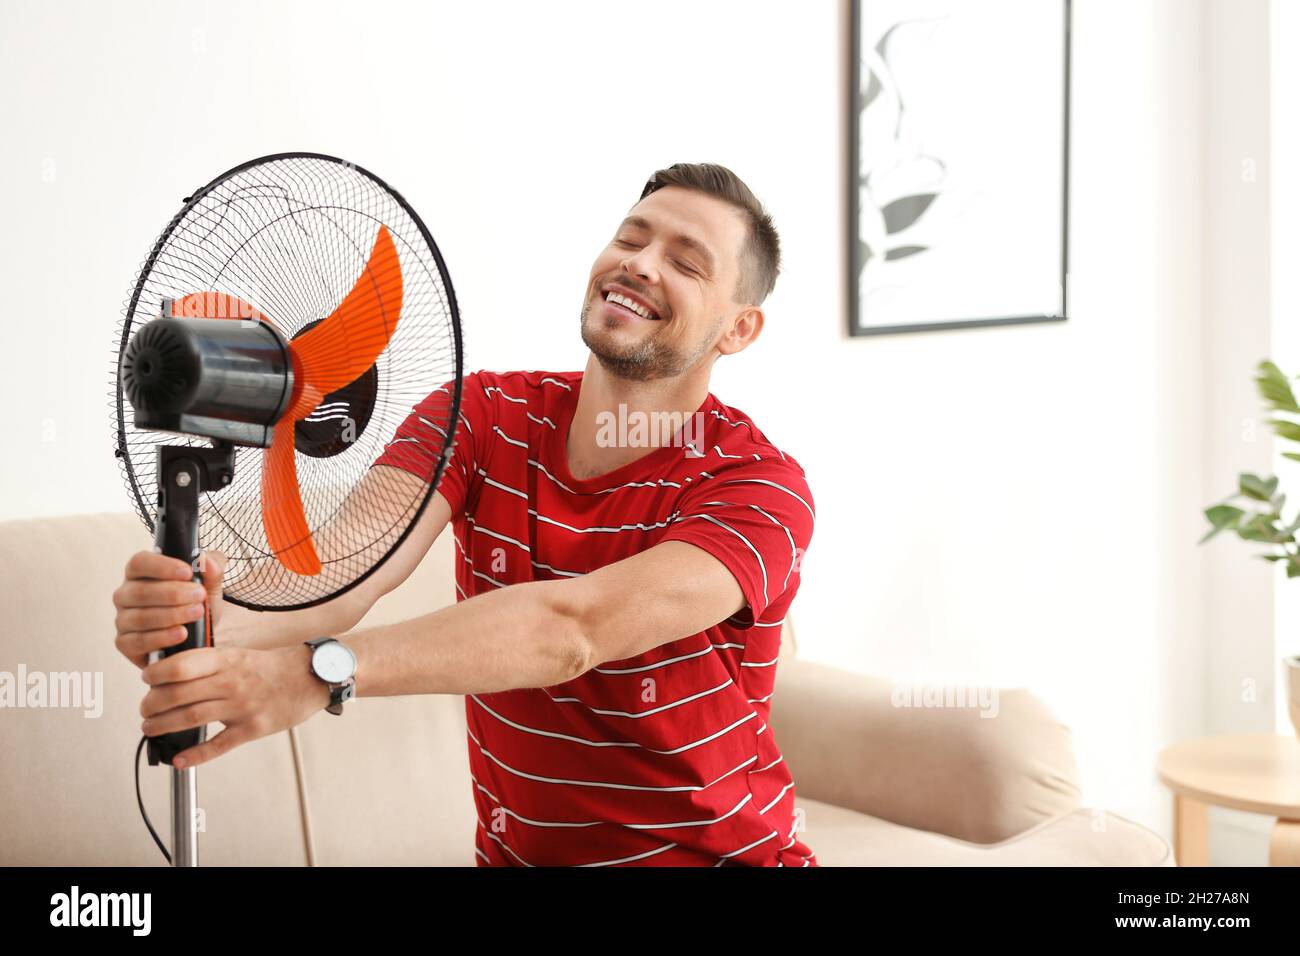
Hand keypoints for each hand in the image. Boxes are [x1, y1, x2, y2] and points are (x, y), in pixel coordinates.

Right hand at [113, 549, 227, 668]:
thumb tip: (206, 561)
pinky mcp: (126, 644)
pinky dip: (162, 637)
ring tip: (197, 613)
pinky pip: (138, 641)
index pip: (139, 563)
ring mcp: (123, 620)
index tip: (188, 572)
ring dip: (172, 615)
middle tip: (200, 595)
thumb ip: (212, 567)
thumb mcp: (210, 583)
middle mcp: (126, 595)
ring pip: (140, 617)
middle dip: (173, 593)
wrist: (200, 636)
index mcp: (140, 573)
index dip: (162, 566)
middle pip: (140, 591)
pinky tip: (182, 633)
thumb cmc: (196, 603)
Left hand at [138, 643, 330, 768]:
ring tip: (151, 728)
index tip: (147, 680)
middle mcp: (231, 682)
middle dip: (152, 705)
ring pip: (190, 718)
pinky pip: (218, 745)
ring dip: (162, 726)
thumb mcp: (237, 655)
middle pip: (178, 695)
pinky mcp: (252, 729)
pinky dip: (195, 755)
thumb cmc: (269, 668)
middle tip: (145, 710)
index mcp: (226, 660)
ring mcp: (241, 707)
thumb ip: (207, 664)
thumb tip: (168, 676)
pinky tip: (180, 760)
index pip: (180, 666)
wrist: (309, 677)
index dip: (156, 674)